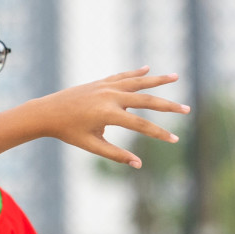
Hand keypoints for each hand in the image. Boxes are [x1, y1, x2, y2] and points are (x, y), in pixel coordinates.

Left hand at [32, 67, 186, 167]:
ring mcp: (106, 86)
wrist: (47, 112)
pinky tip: (148, 69)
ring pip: (137, 81)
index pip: (141, 125)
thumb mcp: (92, 145)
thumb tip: (138, 164)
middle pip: (146, 100)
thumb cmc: (68, 132)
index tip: (175, 140)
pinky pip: (122, 76)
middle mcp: (110, 97)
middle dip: (168, 106)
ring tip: (176, 76)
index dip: (159, 133)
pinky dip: (136, 73)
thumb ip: (116, 154)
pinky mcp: (100, 82)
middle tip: (187, 109)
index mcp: (108, 114)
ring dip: (158, 79)